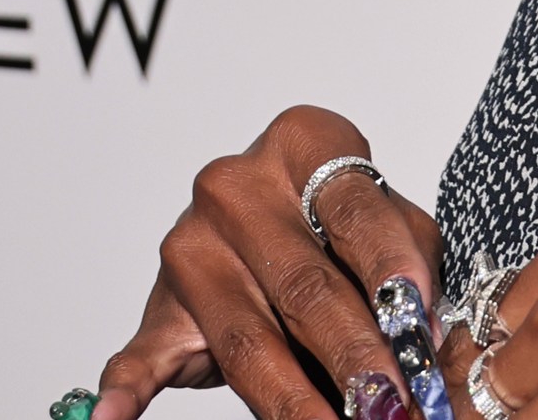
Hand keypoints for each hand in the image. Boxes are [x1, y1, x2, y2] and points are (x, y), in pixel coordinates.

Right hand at [95, 105, 446, 419]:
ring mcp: (190, 247)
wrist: (270, 216)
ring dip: (293, 397)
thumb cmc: (342, 220)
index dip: (391, 272)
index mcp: (302, 144)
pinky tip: (114, 419)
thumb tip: (423, 334)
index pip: (354, 211)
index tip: (418, 324)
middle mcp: (236, 187)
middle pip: (303, 284)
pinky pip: (138, 355)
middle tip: (388, 400)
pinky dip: (125, 393)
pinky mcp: (159, 308)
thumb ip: (412, 264)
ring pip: (247, 336)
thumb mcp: (391, 219)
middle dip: (354, 354)